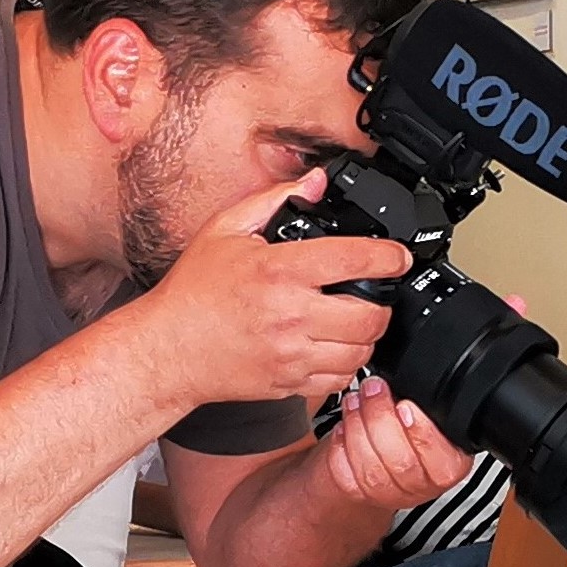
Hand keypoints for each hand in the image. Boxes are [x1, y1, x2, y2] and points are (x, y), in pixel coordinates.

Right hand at [146, 168, 408, 401]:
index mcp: (280, 271)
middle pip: (371, 316)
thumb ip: (274, 200)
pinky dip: (347, 364)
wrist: (168, 349)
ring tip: (354, 321)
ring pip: (361, 351)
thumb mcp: (225, 230)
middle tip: (374, 294)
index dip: (389, 256)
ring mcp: (293, 354)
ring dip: (367, 335)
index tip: (398, 256)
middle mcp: (291, 315)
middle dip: (382, 303)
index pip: (356, 260)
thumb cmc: (193, 292)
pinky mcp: (290, 383)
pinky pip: (340, 379)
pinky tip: (334, 347)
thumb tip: (314, 183)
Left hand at [321, 376, 472, 509]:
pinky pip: (348, 478)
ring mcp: (390, 495)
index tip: (405, 405)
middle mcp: (422, 485)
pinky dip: (341, 448)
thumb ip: (426, 402)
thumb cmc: (408, 427)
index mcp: (449, 465)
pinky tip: (342, 426)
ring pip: (372, 472)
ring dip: (358, 429)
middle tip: (373, 388)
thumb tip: (413, 378)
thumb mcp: (428, 410)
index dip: (422, 433)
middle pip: (402, 463)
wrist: (382, 451)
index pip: (442, 460)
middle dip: (381, 419)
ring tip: (354, 400)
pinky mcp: (360, 495)